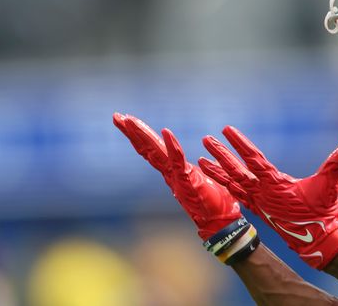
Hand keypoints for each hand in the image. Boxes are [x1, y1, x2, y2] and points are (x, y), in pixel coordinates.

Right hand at [113, 113, 241, 239]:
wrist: (220, 222)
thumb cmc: (214, 201)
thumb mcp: (200, 177)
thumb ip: (194, 167)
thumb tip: (195, 159)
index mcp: (173, 169)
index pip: (152, 149)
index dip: (139, 134)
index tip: (126, 119)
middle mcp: (170, 172)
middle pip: (147, 148)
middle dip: (132, 132)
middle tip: (117, 116)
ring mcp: (177, 176)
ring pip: (156, 152)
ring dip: (143, 135)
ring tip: (129, 120)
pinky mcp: (188, 181)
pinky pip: (178, 161)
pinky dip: (172, 146)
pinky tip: (166, 132)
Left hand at [199, 126, 337, 268]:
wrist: (318, 241)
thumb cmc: (323, 211)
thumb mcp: (330, 184)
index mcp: (275, 183)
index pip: (254, 159)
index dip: (239, 143)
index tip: (226, 129)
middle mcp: (262, 192)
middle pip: (236, 169)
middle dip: (221, 154)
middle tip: (206, 139)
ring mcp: (259, 202)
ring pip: (233, 183)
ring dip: (218, 171)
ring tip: (201, 160)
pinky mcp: (260, 210)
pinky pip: (238, 195)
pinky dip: (227, 186)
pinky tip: (218, 180)